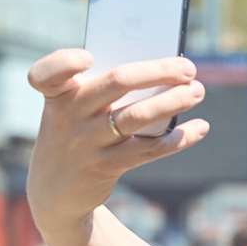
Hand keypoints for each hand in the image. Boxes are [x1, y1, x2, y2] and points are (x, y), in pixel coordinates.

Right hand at [24, 49, 209, 241]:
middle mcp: (68, 116)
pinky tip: (200, 128)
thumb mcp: (73, 111)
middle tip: (188, 68)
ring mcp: (87, 143)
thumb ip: (102, 90)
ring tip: (197, 92)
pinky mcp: (106, 166)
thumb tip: (162, 74)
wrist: (56, 189)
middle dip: (157, 71)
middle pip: (116, 83)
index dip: (65, 63)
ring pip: (138, 116)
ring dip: (174, 102)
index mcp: (58, 94)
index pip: (46, 74)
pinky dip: (179, 138)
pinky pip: (149, 149)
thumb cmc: (75, 132)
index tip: (89, 57)